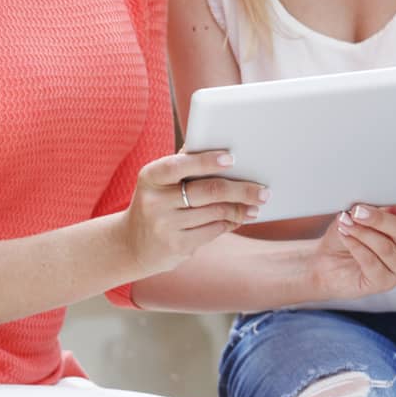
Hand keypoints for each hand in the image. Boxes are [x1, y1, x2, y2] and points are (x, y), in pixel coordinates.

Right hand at [123, 151, 266, 276]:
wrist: (131, 244)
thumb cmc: (157, 202)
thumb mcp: (160, 181)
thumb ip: (185, 164)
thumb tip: (224, 149)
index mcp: (150, 176)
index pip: (180, 165)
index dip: (206, 161)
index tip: (232, 158)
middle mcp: (154, 201)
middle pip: (208, 191)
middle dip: (241, 190)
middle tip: (264, 191)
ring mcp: (164, 226)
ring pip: (215, 213)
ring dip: (240, 209)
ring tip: (256, 205)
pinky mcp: (175, 247)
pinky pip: (212, 231)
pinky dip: (229, 224)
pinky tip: (239, 219)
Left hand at [306, 193, 395, 299]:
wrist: (327, 261)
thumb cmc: (350, 233)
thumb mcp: (364, 215)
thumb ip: (384, 209)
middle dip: (380, 220)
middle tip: (358, 210)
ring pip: (386, 247)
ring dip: (362, 232)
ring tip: (345, 222)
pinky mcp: (385, 283)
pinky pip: (371, 262)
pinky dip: (356, 246)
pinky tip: (345, 235)